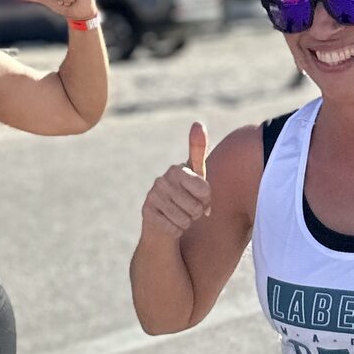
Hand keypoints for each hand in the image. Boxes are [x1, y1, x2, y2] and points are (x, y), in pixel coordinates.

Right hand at [142, 120, 211, 238]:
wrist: (163, 222)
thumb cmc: (184, 196)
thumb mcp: (196, 175)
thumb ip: (197, 150)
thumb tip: (197, 123)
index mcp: (176, 170)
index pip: (205, 190)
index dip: (207, 200)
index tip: (200, 198)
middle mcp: (161, 180)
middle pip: (196, 207)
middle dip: (196, 213)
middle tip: (188, 209)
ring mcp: (152, 197)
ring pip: (185, 219)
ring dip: (187, 222)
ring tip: (180, 216)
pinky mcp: (147, 214)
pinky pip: (174, 228)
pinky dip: (176, 231)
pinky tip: (170, 224)